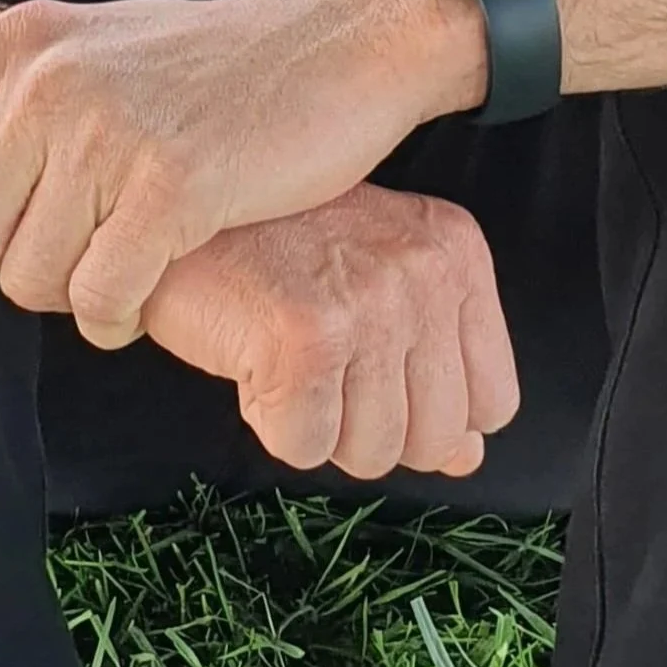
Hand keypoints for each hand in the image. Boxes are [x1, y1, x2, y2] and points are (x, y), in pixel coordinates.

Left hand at [0, 0, 487, 346]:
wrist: (341, 44)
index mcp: (22, 39)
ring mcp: (107, 135)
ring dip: (70, 296)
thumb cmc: (220, 61)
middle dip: (9, 266)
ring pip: (25, 283)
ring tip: (120, 264)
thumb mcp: (99, 42)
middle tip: (71, 252)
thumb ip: (23, 96)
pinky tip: (147, 292)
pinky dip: (117, 317)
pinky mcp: (170, 191)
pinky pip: (98, 300)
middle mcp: (49, 81)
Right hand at [144, 184, 519, 479]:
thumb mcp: (374, 287)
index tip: (374, 372)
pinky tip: (254, 355)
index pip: (493, 403)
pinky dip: (270, 420)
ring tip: (285, 350)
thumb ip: (431, 367)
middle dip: (368, 426)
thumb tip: (465, 456)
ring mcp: (369, 302)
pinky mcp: (307, 336)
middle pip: (433, 440)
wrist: (173, 210)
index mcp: (455, 252)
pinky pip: (305, 447)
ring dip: (317, 423)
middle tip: (321, 361)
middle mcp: (424, 272)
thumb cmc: (270, 243)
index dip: (427, 413)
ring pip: (371, 453)